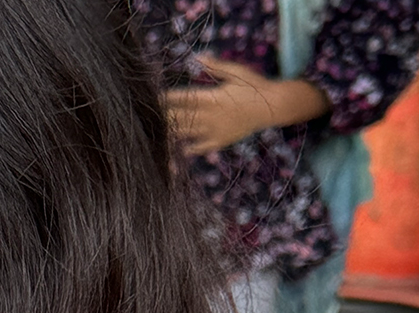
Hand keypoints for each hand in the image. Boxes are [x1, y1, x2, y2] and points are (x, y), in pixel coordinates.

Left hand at [165, 56, 330, 155]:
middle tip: (144, 117)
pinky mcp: (221, 141)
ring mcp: (214, 131)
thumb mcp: (236, 72)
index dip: (164, 98)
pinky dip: (189, 149)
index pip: (181, 98)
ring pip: (185, 134)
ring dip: (169, 133)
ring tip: (153, 133)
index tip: (150, 98)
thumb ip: (215, 66)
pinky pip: (201, 147)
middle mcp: (210, 116)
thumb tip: (198, 56)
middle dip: (161, 117)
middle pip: (178, 117)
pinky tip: (178, 150)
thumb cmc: (255, 86)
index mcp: (211, 98)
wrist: (274, 106)